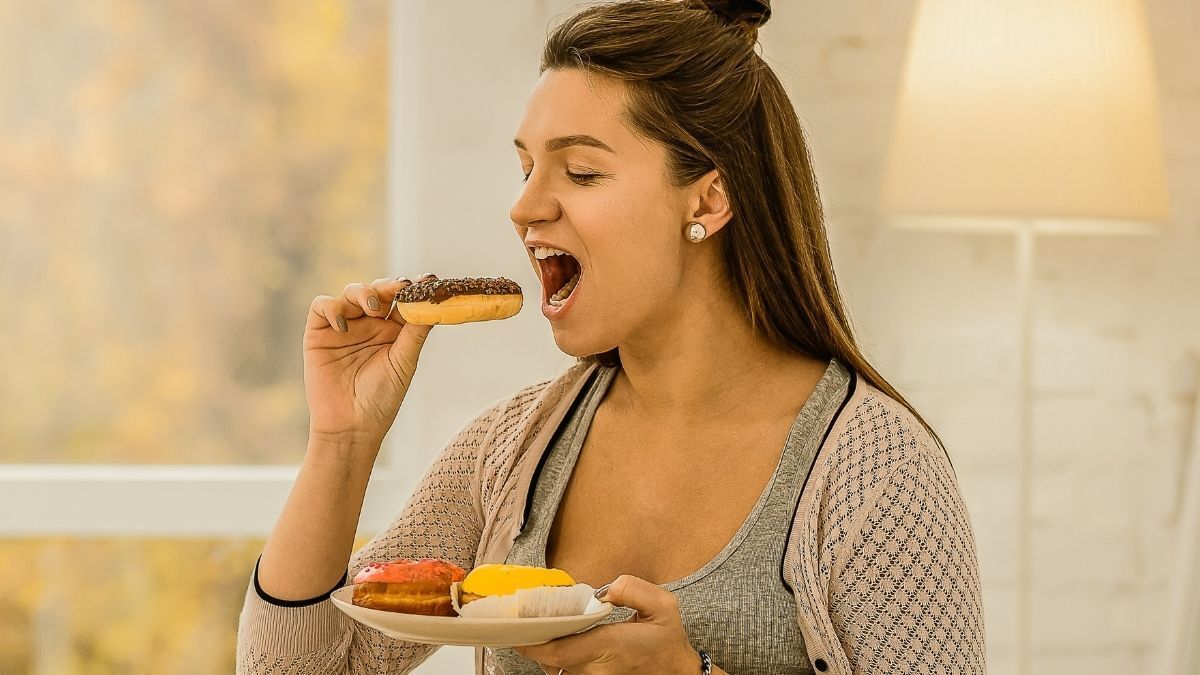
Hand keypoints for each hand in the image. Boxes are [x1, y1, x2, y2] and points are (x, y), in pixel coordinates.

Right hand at [304, 274, 435, 445]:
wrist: (350, 426)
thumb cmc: (381, 398)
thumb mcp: (404, 361)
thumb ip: (415, 331)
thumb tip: (434, 303)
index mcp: (393, 331)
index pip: (402, 301)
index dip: (413, 289)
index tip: (427, 280)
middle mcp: (369, 325)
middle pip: (377, 291)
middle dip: (387, 286)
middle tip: (399, 289)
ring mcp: (344, 327)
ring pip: (351, 292)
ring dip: (362, 292)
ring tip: (372, 308)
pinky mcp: (319, 333)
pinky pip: (322, 306)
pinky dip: (332, 308)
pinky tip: (342, 325)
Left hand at [515, 575, 700, 674]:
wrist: (679, 673)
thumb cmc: (667, 640)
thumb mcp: (663, 605)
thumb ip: (632, 589)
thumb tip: (605, 590)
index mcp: (610, 647)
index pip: (559, 650)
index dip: (532, 642)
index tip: (515, 627)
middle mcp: (598, 669)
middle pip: (551, 660)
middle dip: (533, 641)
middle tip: (518, 620)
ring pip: (556, 669)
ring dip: (543, 652)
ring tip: (532, 629)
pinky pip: (566, 673)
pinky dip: (554, 660)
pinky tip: (550, 643)